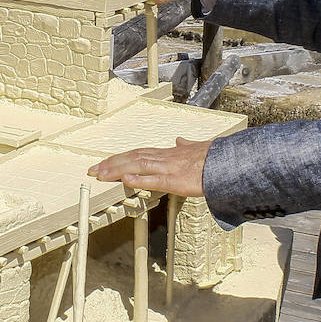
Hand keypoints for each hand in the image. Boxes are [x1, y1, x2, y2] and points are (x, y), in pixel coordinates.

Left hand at [87, 137, 210, 197]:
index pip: (138, 153)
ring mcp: (168, 168)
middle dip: (110, 164)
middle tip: (92, 170)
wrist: (227, 162)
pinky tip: (126, 181)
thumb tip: (181, 140)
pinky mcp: (176, 180)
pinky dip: (139, 180)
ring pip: (137, 166)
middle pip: (132, 158)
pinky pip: (154, 180)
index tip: (104, 163)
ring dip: (117, 170)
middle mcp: (164, 158)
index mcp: (168, 153)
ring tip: (100, 174)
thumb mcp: (197, 149)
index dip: (120, 158)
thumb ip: (186, 146)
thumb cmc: (214, 157)